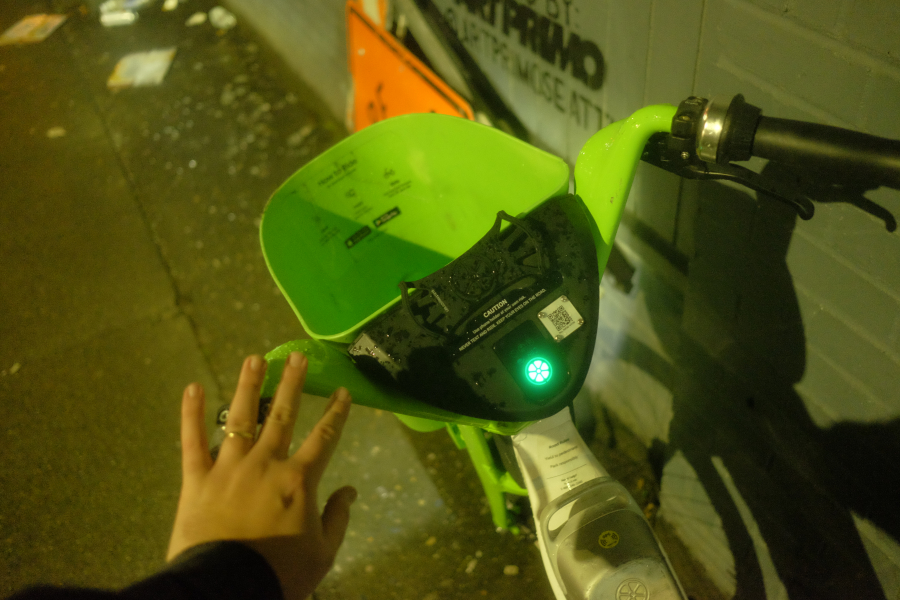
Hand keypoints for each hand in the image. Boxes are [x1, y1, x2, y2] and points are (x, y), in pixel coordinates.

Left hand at [167, 352, 355, 599]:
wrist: (227, 589)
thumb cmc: (280, 573)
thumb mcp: (322, 553)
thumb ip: (337, 517)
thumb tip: (351, 490)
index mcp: (299, 480)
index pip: (324, 438)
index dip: (335, 413)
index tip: (342, 391)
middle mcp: (266, 464)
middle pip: (281, 415)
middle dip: (292, 384)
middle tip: (297, 356)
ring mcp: (229, 468)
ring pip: (239, 418)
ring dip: (248, 386)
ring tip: (254, 359)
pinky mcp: (196, 480)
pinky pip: (191, 441)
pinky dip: (190, 414)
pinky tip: (191, 387)